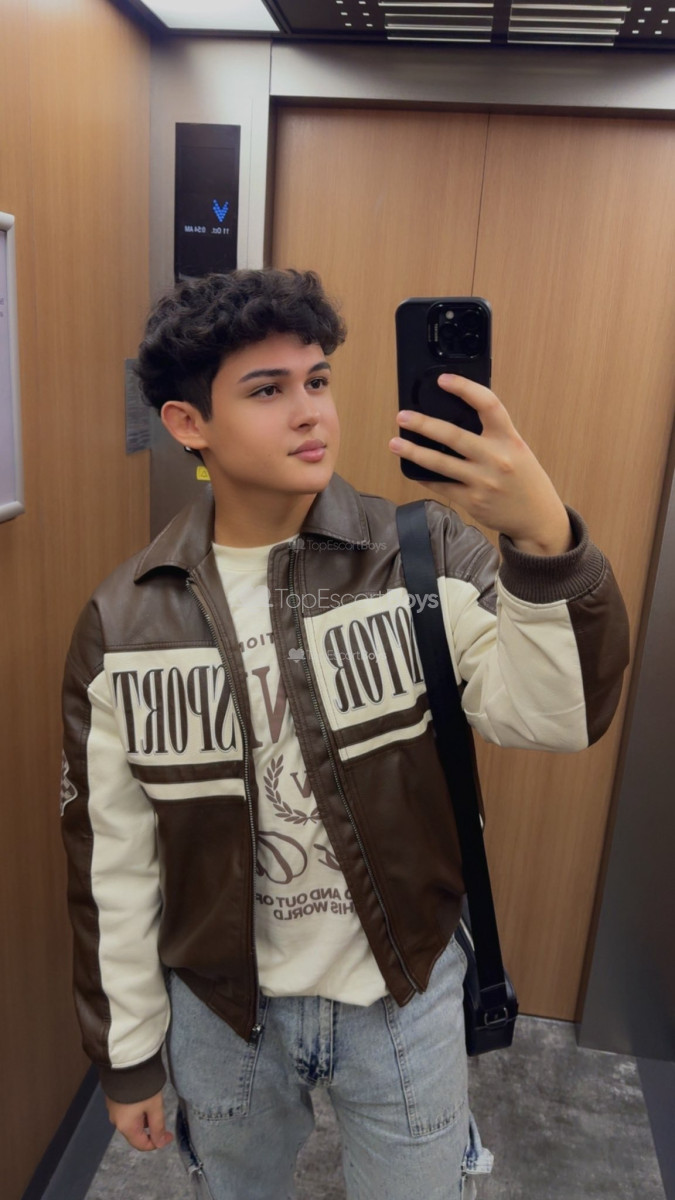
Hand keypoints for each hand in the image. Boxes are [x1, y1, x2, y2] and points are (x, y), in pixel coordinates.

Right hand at [105, 1089, 173, 1151]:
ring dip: (144, 1117)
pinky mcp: (112, 1099)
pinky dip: (136, 1110)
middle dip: (150, 1128)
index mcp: (126, 1127)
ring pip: (131, 1121)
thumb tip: (160, 1144)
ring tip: (153, 1102)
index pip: (141, 1144)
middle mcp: (116, 1121)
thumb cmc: (142, 1088)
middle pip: (136, 1133)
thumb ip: (158, 1127)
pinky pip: (126, 1111)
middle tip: (162, 1114)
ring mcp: (113, 1109)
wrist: (126, 1064)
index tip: (170, 1135)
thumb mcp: (155, 1107)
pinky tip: (143, 1097)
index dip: (157, 1143)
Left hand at [390, 374, 572, 555]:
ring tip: (395, 444)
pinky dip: (425, 476)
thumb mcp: (517, 450)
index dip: (465, 388)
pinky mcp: (472, 501)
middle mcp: (496, 458)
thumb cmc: (524, 478)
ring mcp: (482, 481)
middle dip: (423, 424)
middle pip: (453, 436)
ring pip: (440, 464)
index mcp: (509, 439)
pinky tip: (412, 469)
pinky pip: (441, 486)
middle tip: (402, 417)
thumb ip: (492, 435)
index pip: (488, 404)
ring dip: (414, 452)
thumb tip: (455, 417)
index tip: (443, 380)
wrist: (537, 518)